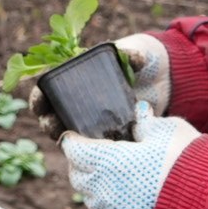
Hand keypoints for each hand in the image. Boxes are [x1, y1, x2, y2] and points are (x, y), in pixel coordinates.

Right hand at [29, 34, 170, 140]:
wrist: (168, 79)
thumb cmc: (145, 59)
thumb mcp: (140, 53)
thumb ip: (134, 54)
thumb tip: (134, 59)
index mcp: (80, 76)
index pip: (50, 87)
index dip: (40, 96)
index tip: (39, 103)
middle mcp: (82, 100)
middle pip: (55, 114)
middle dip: (49, 122)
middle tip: (52, 126)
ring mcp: (95, 119)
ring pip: (71, 133)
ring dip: (66, 139)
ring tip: (68, 142)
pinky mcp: (110, 134)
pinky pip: (94, 146)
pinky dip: (89, 151)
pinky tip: (92, 155)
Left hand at [60, 101, 198, 208]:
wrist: (207, 201)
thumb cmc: (186, 159)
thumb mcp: (166, 130)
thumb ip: (146, 121)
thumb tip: (139, 112)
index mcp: (107, 161)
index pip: (73, 150)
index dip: (73, 141)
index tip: (76, 135)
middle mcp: (104, 190)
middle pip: (78, 177)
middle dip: (81, 164)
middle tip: (92, 154)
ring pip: (93, 199)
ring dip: (97, 187)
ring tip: (111, 176)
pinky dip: (115, 207)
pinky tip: (129, 198)